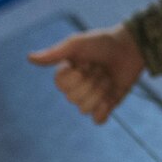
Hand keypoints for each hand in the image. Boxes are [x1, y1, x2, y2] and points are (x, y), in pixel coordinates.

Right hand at [27, 25, 145, 124]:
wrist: (132, 47)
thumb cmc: (102, 42)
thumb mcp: (76, 44)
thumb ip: (54, 54)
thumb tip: (29, 58)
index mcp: (67, 73)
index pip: (61, 86)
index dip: (74, 76)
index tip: (86, 61)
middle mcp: (77, 86)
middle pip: (73, 99)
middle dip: (90, 82)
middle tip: (100, 68)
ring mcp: (92, 96)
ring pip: (84, 109)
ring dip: (99, 92)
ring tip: (108, 78)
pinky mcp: (108, 105)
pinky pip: (97, 119)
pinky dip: (103, 110)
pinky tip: (109, 96)